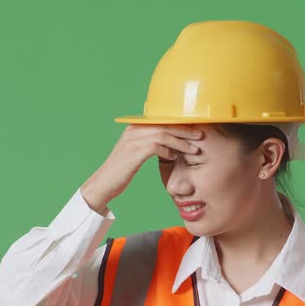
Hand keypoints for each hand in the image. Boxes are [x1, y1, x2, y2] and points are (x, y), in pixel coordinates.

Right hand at [80, 124, 203, 212]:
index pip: (162, 122)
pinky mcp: (134, 151)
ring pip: (163, 135)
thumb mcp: (135, 155)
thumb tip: (170, 148)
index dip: (180, 125)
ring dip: (181, 142)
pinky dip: (168, 151)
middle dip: (185, 131)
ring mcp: (133, 140)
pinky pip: (157, 146)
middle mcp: (133, 130)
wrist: (103, 183)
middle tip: (201, 136)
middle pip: (165, 126)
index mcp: (134, 128)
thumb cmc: (121, 171)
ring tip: (194, 149)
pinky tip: (176, 157)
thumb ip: (150, 147)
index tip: (195, 131)